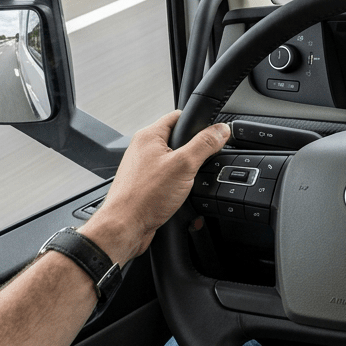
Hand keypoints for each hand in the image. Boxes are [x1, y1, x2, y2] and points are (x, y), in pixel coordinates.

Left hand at [81, 111, 228, 266]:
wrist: (124, 229)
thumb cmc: (144, 197)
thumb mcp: (184, 165)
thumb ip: (205, 144)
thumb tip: (221, 129)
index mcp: (149, 136)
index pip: (179, 116)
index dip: (198, 122)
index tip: (213, 132)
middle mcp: (144, 150)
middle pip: (179, 141)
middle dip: (195, 153)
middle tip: (201, 163)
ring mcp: (144, 169)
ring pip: (176, 163)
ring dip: (188, 173)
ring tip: (189, 183)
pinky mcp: (146, 186)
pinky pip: (169, 180)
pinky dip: (179, 187)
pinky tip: (182, 197)